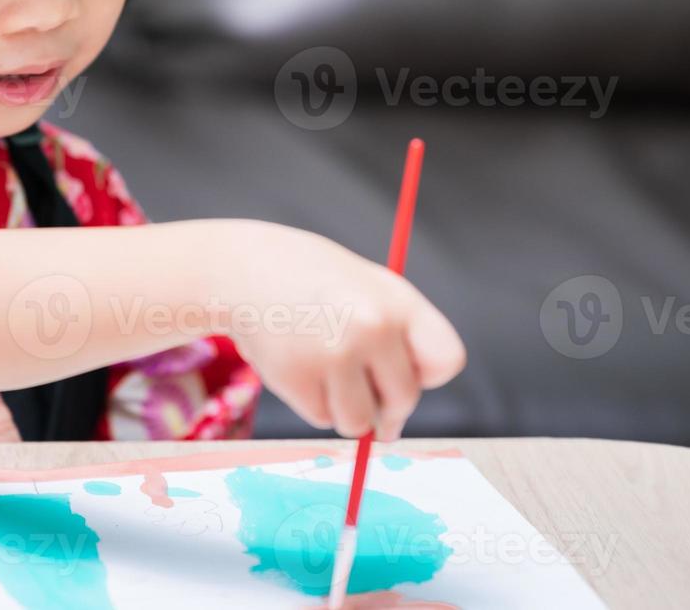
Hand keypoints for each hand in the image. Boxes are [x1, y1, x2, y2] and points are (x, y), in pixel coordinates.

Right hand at [218, 222, 466, 442]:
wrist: (242, 269)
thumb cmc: (311, 280)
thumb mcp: (367, 286)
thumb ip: (396, 338)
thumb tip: (394, 420)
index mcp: (397, 301)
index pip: (446, 360)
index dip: (425, 374)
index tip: (404, 372)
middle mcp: (372, 328)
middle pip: (404, 400)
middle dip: (384, 404)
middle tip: (355, 382)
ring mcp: (333, 355)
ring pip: (360, 422)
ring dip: (344, 409)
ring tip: (322, 368)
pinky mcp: (296, 378)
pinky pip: (321, 416)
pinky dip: (311, 401)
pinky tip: (296, 363)